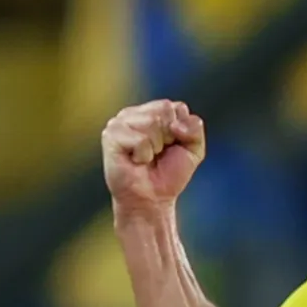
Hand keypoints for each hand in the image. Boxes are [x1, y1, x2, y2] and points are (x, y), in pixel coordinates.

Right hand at [102, 100, 206, 215]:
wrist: (153, 199)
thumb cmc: (169, 174)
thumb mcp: (194, 149)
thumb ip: (195, 128)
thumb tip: (175, 124)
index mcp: (151, 111)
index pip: (175, 107)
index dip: (180, 131)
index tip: (171, 147)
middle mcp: (133, 113)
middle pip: (164, 110)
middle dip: (168, 138)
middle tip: (157, 154)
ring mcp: (119, 123)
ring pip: (152, 123)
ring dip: (155, 147)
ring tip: (146, 158)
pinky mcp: (110, 136)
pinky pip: (140, 139)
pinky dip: (144, 155)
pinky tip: (136, 161)